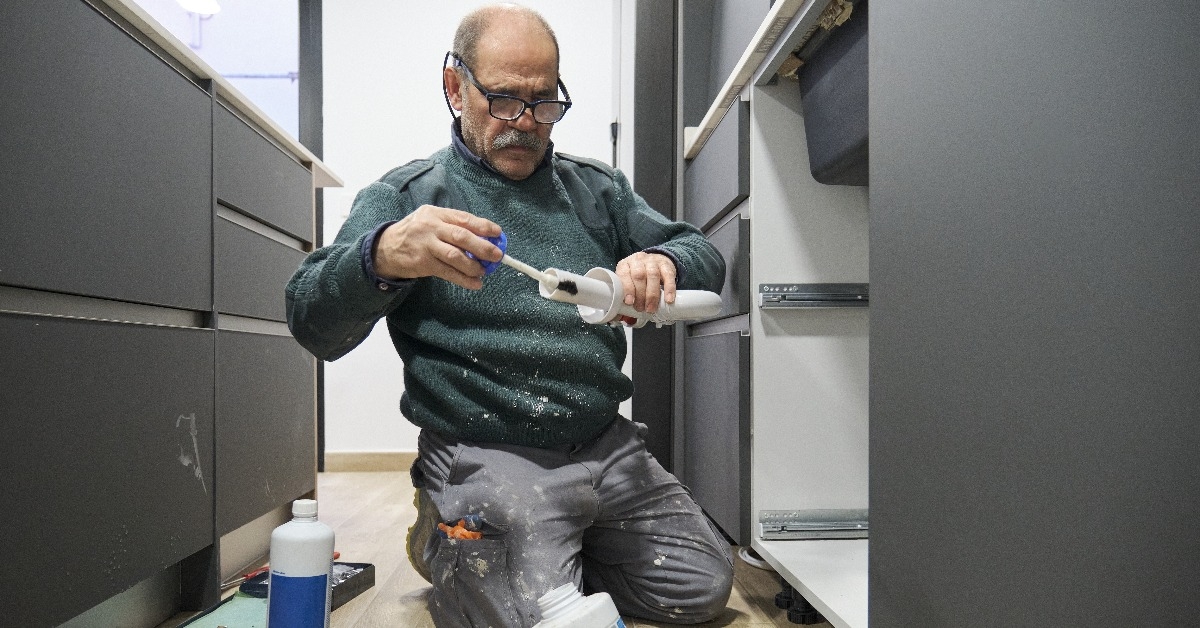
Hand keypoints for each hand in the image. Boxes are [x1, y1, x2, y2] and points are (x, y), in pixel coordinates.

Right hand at [373, 205, 502, 289]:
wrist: (385, 248)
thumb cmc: (415, 233)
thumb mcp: (430, 221)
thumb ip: (452, 226)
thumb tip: (483, 238)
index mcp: (436, 213)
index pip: (463, 218)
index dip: (483, 226)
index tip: (497, 233)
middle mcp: (431, 227)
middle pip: (462, 236)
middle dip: (483, 246)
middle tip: (497, 255)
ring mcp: (426, 245)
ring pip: (455, 256)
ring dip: (473, 265)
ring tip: (484, 271)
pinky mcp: (423, 263)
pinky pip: (447, 272)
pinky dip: (463, 279)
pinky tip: (475, 283)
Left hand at [615, 252, 676, 312]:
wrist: (656, 262)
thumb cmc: (639, 277)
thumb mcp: (629, 283)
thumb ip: (624, 297)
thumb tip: (619, 315)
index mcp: (625, 265)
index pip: (624, 274)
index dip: (627, 289)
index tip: (629, 302)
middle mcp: (638, 260)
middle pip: (639, 276)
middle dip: (640, 295)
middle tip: (641, 309)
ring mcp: (652, 261)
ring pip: (653, 275)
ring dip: (652, 295)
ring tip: (651, 308)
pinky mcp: (666, 265)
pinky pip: (668, 276)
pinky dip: (669, 289)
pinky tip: (668, 299)